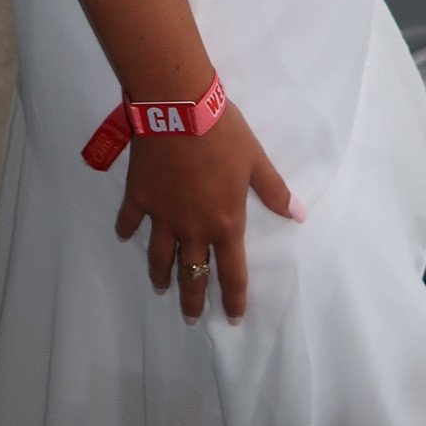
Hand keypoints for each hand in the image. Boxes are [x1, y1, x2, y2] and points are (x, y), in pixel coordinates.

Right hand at [114, 99, 301, 323]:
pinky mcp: (139, 197)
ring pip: (160, 257)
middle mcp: (193, 228)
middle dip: (192, 299)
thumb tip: (299, 215)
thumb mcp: (255, 160)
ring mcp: (162, 216)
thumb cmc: (223, 134)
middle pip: (192, 274)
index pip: (231, 272)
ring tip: (161, 287)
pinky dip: (127, 231)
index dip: (234, 298)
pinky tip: (126, 236)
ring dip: (161, 275)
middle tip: (190, 317)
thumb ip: (274, 190)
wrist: (179, 109)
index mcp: (225, 223)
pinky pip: (129, 222)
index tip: (233, 317)